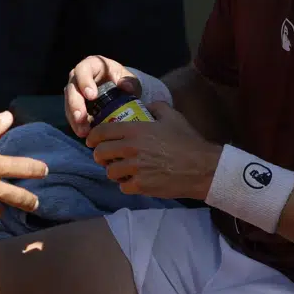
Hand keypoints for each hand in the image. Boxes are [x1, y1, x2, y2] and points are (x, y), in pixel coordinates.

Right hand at [65, 54, 142, 137]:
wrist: (121, 91)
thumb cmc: (124, 81)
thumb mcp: (131, 79)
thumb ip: (130, 82)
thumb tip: (126, 86)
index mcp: (92, 65)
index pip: (83, 69)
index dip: (84, 81)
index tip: (91, 96)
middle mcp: (79, 76)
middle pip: (72, 88)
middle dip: (75, 104)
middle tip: (81, 118)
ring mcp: (75, 90)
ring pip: (68, 103)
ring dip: (74, 118)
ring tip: (83, 132)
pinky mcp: (74, 104)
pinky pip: (71, 114)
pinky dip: (76, 124)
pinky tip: (83, 133)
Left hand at [86, 102, 219, 199]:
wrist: (202, 167)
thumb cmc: (188, 141)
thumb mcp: (173, 116)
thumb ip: (156, 107)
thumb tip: (147, 106)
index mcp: (136, 129)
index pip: (103, 131)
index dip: (93, 136)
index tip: (90, 141)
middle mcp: (132, 148)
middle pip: (101, 153)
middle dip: (99, 155)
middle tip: (103, 157)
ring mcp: (136, 168)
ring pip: (110, 172)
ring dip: (113, 171)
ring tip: (120, 170)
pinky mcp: (142, 186)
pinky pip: (123, 187)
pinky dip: (126, 185)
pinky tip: (133, 181)